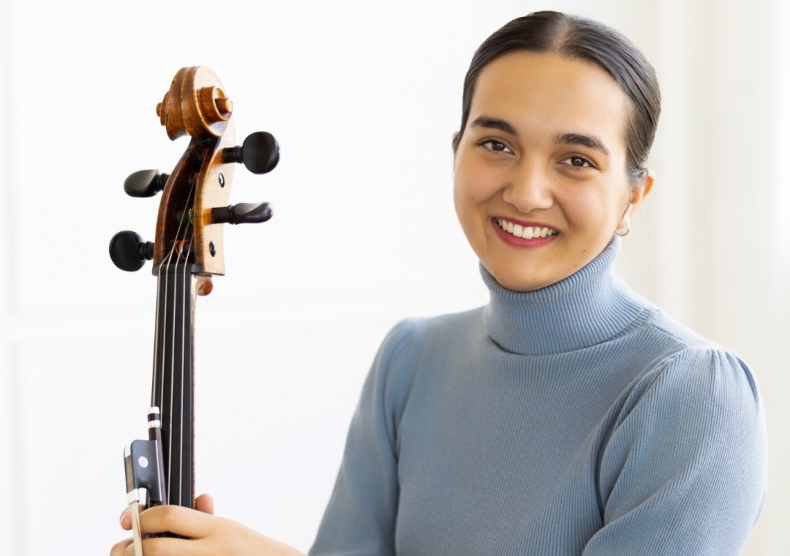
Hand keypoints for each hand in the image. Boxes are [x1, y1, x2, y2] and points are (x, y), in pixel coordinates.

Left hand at [110, 493, 303, 555]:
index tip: (128, 517)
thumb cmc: (251, 553)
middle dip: (131, 547)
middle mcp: (212, 552)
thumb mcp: (231, 529)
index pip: (170, 515)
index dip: (142, 516)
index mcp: (218, 530)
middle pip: (154, 548)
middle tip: (124, 546)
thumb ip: (205, 518)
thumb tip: (195, 498)